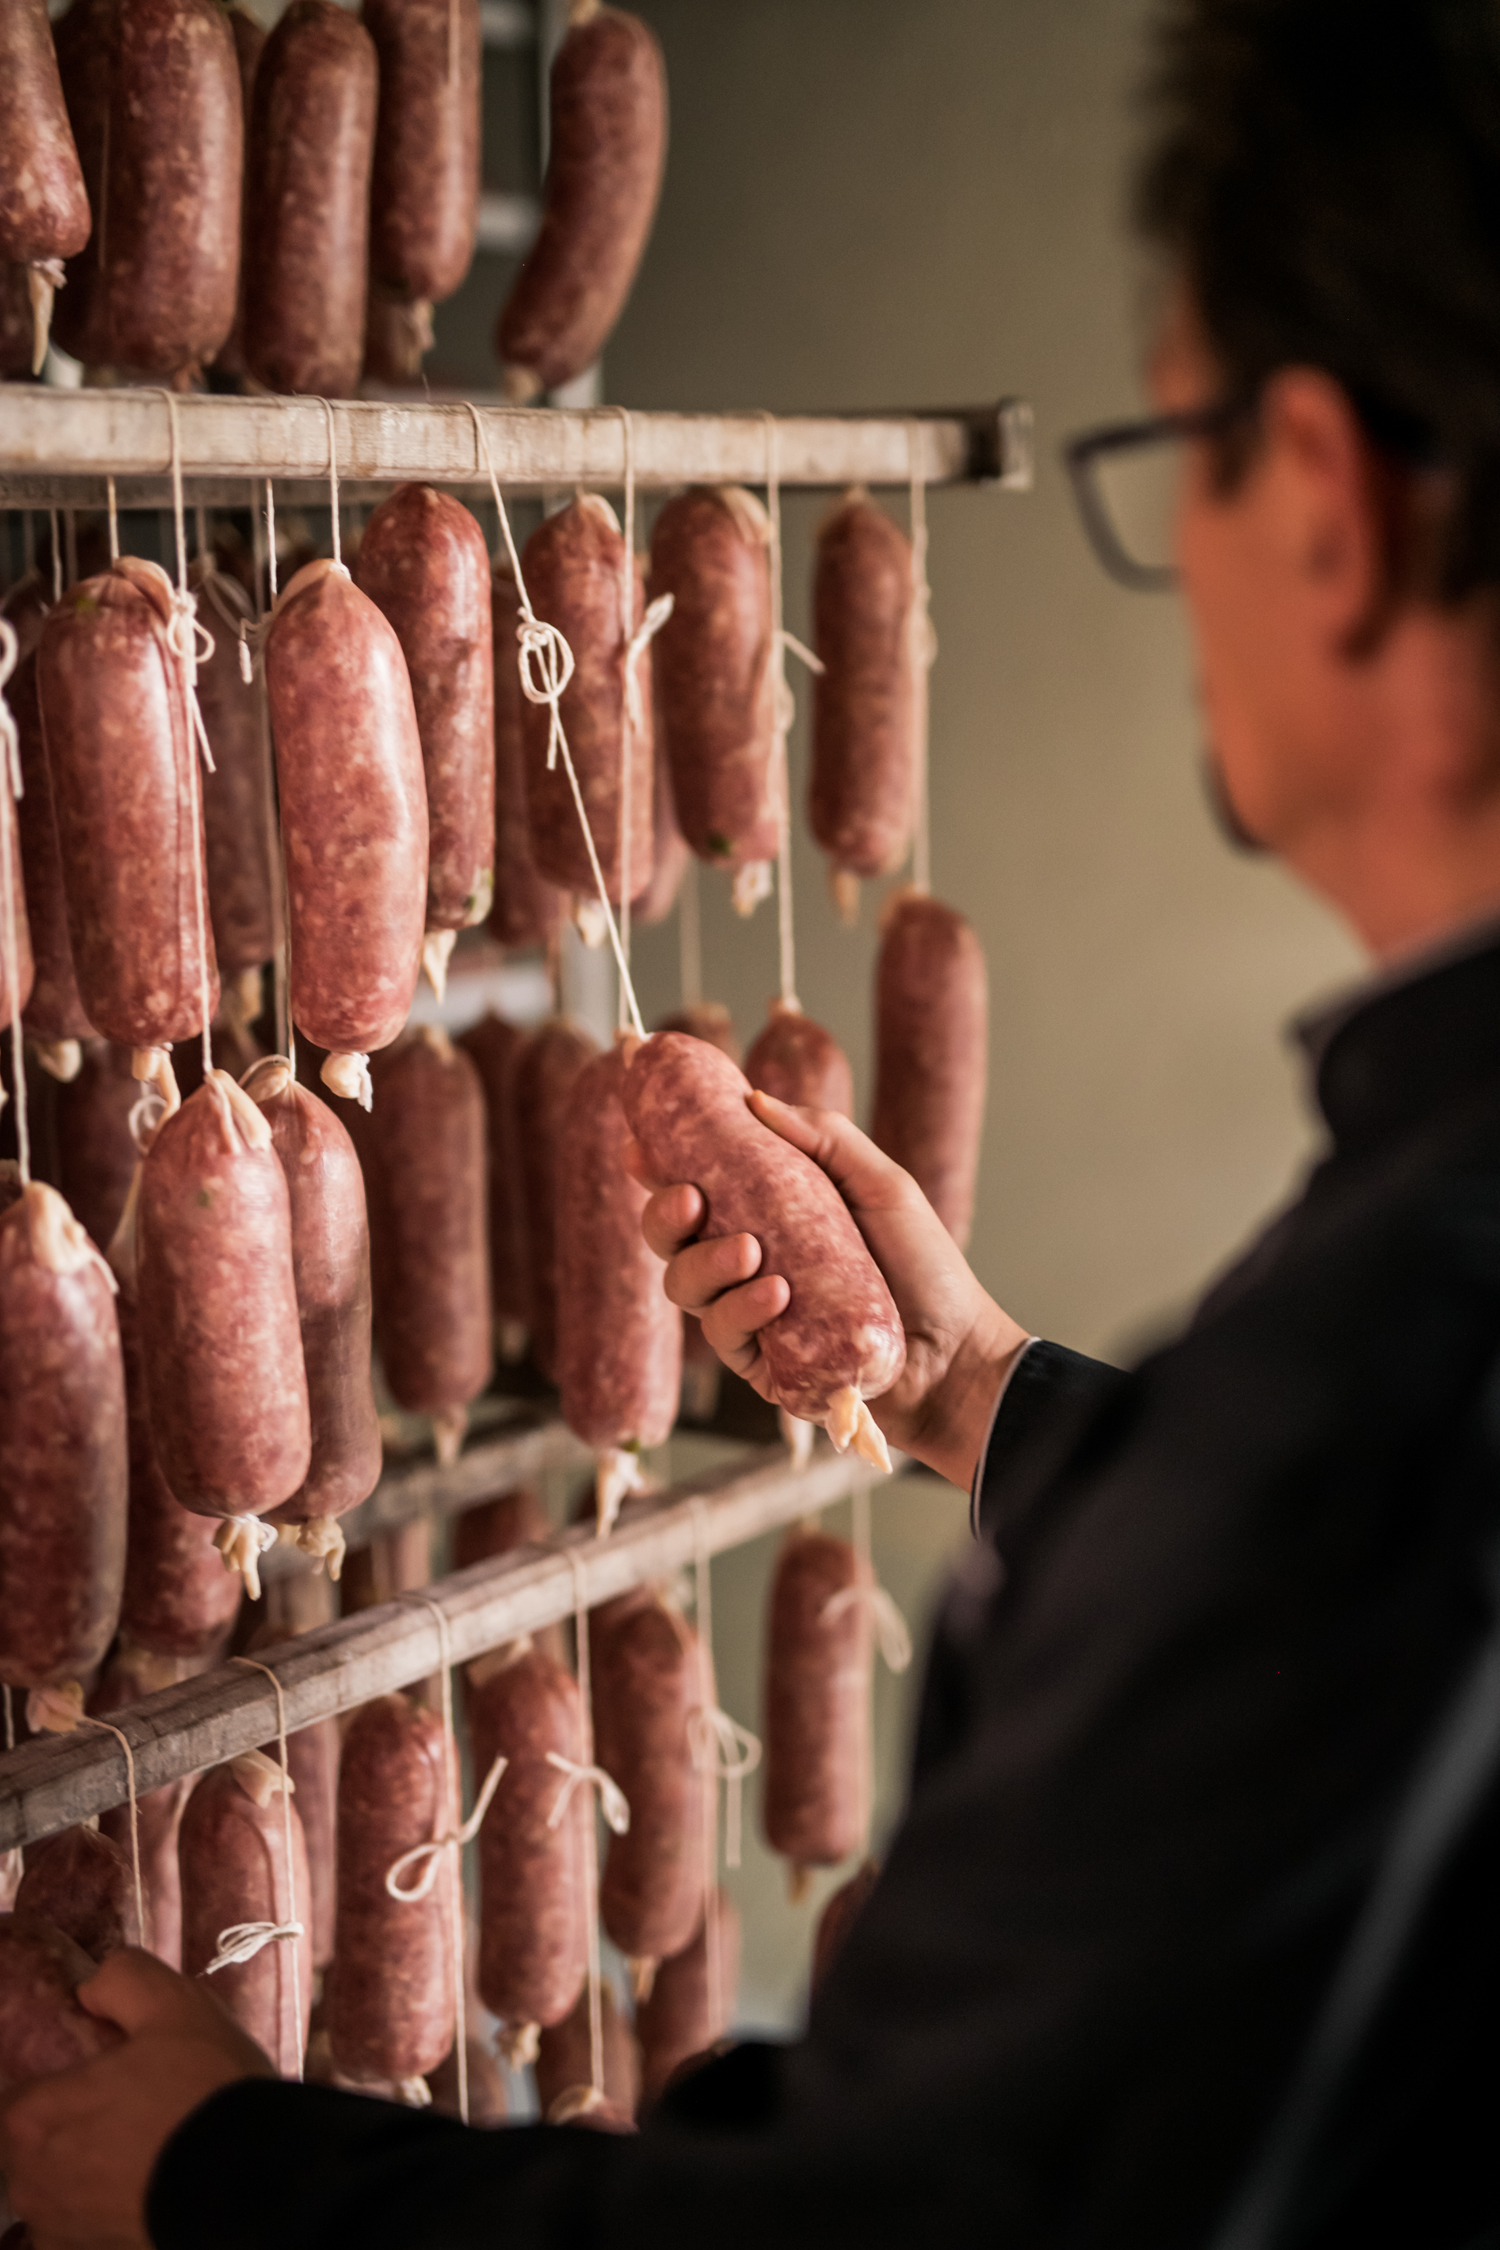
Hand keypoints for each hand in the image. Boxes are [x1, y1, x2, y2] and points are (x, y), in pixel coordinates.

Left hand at [0, 1948, 272, 2249]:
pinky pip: (82, 2228)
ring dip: (87, 2171)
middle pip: (34, 2147)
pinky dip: (106, 2207)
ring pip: (58, 2189)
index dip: (58, 2084)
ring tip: (146, 2149)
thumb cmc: (203, 2091)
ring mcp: (60, 2230)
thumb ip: (120, 1979)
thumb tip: (91, 1989)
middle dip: (72, 2127)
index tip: (99, 2078)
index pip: (18, 2097)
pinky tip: (148, 2185)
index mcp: (33, 2118)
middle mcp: (30, 2182)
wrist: (253, 2182)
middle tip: (129, 2109)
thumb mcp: (173, 2004)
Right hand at [632, 1093, 1029, 1489]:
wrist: (956, 1349)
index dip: (659, 1169)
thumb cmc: (923, 1266)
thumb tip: (755, 1099)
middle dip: (663, 1216)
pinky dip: (742, 1308)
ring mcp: (749, 1313)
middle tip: (688, 1199)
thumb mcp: (881, 1184)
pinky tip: (775, 1295)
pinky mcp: (759, 1361)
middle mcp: (747, 1263)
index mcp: (767, 1215)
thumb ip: (825, 1136)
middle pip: (672, 1239)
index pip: (696, 1189)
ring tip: (751, 1251)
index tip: (641, 1148)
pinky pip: (723, 1333)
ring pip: (685, 1285)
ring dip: (705, 1263)